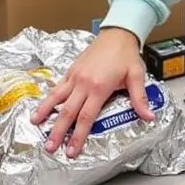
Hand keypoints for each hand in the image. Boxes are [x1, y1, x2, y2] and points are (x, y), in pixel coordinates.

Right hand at [32, 28, 150, 157]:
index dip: (78, 136)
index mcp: (99, 87)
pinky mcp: (71, 70)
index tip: (72, 150)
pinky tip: (41, 106)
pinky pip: (58, 87)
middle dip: (58, 131)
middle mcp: (84, 83)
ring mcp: (75, 76)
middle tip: (50, 148)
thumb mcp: (136, 76)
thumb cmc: (127, 55)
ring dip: (46, 113)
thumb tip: (149, 116)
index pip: (86, 117)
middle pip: (68, 112)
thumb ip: (139, 98)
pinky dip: (48, 98)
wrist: (117, 34)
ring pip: (57, 98)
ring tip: (35, 125)